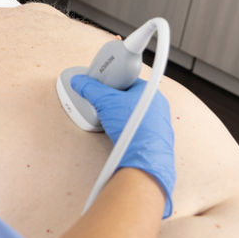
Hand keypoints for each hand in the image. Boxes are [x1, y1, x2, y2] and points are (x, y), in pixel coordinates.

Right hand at [71, 75, 175, 218]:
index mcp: (151, 91)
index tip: (102, 87)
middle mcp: (158, 106)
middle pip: (130, 98)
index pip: (128, 81)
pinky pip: (138, 127)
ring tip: (110, 121)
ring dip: (121, 116)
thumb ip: (90, 89)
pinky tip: (119, 132)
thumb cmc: (132, 127)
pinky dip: (127, 128)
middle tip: (104, 105)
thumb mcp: (104, 102)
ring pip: (133, 113)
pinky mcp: (155, 137)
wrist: (143, 156)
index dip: (112, 83)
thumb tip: (79, 81)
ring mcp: (158, 123)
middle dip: (115, 101)